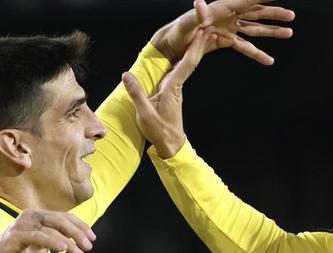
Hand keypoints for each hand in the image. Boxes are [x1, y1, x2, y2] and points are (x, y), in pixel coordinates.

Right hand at [0, 209, 94, 252]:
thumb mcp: (41, 245)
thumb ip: (55, 239)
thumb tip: (75, 239)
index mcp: (37, 216)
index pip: (63, 217)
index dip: (80, 226)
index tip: (92, 237)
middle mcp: (30, 215)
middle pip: (60, 220)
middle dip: (78, 233)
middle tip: (89, 246)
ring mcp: (22, 224)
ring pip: (52, 229)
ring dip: (69, 241)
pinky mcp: (16, 235)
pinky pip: (39, 237)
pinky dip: (53, 242)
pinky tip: (64, 249)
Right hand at [123, 28, 208, 158]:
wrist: (170, 145)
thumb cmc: (159, 130)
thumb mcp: (144, 113)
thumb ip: (136, 93)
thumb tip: (126, 74)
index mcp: (172, 88)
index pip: (186, 64)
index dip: (194, 47)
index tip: (201, 33)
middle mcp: (177, 86)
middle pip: (190, 60)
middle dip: (198, 43)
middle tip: (206, 26)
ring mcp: (175, 89)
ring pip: (186, 65)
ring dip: (193, 49)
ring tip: (199, 34)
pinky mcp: (172, 92)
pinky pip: (180, 71)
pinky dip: (185, 59)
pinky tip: (185, 53)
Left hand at [151, 0, 294, 64]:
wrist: (170, 46)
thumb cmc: (177, 31)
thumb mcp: (186, 23)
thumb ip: (196, 14)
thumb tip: (200, 3)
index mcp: (222, 8)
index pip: (248, 0)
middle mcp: (228, 16)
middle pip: (257, 13)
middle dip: (274, 14)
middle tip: (291, 15)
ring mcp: (229, 29)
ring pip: (255, 30)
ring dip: (271, 32)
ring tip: (289, 33)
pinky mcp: (226, 41)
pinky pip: (245, 48)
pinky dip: (257, 54)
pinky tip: (269, 60)